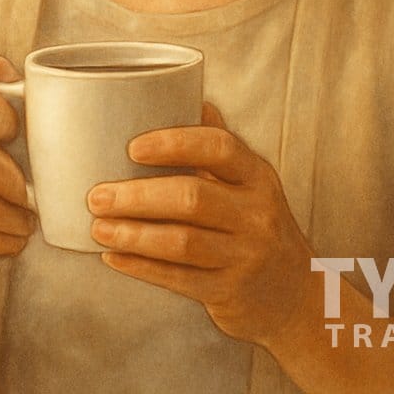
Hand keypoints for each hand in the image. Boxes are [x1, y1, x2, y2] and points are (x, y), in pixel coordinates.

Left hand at [87, 104, 313, 346]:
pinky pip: (178, 279)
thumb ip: (220, 147)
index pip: (219, 148)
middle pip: (192, 198)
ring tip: (98, 226)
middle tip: (97, 195)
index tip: (133, 148)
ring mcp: (245, 255)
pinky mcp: (229, 291)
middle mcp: (256, 213)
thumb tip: (193, 98)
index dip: (175, 144)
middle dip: (137, 196)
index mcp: (257, 176)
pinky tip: (114, 257)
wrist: (296, 294)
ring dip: (133, 234)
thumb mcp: (252, 183)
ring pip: (181, 242)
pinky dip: (141, 267)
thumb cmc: (258, 226)